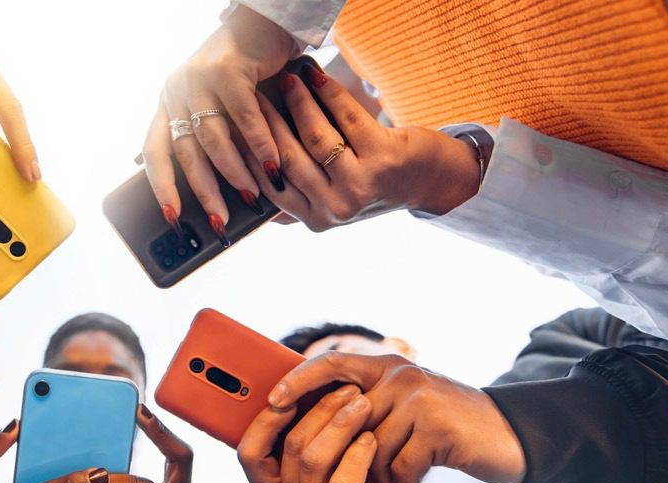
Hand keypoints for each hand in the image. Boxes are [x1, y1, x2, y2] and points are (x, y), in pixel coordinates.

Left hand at [142, 5, 297, 227]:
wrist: (264, 25)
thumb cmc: (246, 72)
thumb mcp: (221, 108)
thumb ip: (217, 140)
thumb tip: (223, 191)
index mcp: (168, 103)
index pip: (155, 152)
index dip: (161, 186)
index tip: (172, 215)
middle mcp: (176, 91)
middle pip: (186, 152)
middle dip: (204, 191)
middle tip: (220, 219)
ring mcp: (198, 79)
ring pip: (214, 139)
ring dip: (235, 171)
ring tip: (251, 193)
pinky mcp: (225, 69)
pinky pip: (243, 118)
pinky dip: (259, 145)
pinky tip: (271, 164)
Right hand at [238, 385, 420, 482]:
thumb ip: (305, 456)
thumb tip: (306, 394)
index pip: (249, 451)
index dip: (267, 418)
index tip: (294, 389)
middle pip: (289, 447)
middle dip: (320, 409)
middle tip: (348, 389)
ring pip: (314, 461)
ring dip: (341, 425)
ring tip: (364, 405)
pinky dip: (357, 455)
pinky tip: (371, 439)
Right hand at [244, 60, 478, 229]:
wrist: (428, 181)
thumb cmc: (372, 184)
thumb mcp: (330, 201)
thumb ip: (294, 201)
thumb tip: (248, 185)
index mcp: (316, 220)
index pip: (272, 183)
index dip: (252, 151)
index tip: (239, 123)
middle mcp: (336, 208)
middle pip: (288, 159)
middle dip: (268, 123)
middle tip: (254, 95)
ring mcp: (360, 185)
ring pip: (315, 137)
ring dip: (297, 103)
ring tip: (286, 80)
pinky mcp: (383, 157)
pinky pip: (346, 118)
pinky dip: (328, 94)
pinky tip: (316, 78)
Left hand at [268, 352, 525, 482]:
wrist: (506, 437)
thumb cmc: (442, 430)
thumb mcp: (402, 408)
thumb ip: (364, 409)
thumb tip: (305, 428)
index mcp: (385, 366)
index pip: (330, 363)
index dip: (298, 380)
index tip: (273, 403)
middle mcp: (400, 375)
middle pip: (346, 421)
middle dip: (345, 458)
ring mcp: (419, 398)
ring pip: (371, 449)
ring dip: (382, 478)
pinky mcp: (438, 426)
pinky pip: (400, 467)